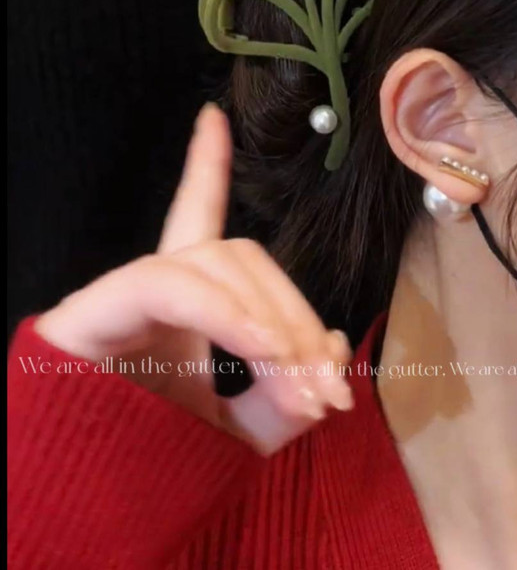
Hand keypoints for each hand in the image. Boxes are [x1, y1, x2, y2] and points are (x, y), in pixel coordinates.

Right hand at [35, 104, 353, 454]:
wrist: (84, 499)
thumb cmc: (159, 460)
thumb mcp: (243, 432)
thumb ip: (289, 396)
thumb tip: (333, 346)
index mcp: (187, 303)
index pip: (201, 222)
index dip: (205, 167)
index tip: (213, 117)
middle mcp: (157, 285)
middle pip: (242, 257)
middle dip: (296, 313)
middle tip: (328, 385)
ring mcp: (127, 291)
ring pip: (215, 261)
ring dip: (272, 320)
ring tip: (301, 382)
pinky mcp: (99, 308)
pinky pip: (171, 286)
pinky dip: (229, 315)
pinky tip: (266, 348)